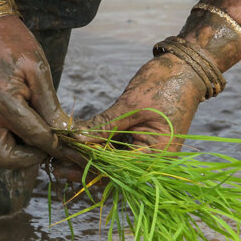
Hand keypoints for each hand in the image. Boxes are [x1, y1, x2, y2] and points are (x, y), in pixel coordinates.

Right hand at [0, 16, 72, 168]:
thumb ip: (51, 106)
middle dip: (31, 158)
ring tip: (43, 132)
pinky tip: (31, 124)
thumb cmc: (12, 43)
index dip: (57, 147)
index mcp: (1, 101)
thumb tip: (67, 133)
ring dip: (23, 150)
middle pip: (6, 159)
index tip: (74, 151)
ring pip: (0, 152)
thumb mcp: (38, 70)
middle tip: (52, 145)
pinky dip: (15, 139)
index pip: (35, 137)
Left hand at [52, 53, 205, 181]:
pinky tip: (76, 143)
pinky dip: (97, 147)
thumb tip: (75, 138)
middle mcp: (153, 161)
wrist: (186, 68)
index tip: (61, 164)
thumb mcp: (131, 105)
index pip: (116, 171)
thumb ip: (104, 125)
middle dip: (83, 167)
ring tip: (59, 155)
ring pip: (111, 162)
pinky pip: (116, 150)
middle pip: (112, 172)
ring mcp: (147, 152)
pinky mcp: (140, 142)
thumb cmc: (164, 84)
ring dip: (87, 158)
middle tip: (53, 164)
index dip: (87, 168)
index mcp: (157, 158)